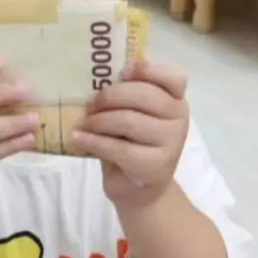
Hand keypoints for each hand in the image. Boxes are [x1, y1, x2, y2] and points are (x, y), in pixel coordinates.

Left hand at [71, 60, 188, 208]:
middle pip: (144, 95)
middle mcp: (179, 117)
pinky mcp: (155, 165)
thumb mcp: (132, 114)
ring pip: (129, 121)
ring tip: (83, 124)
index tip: (122, 72)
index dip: (148, 69)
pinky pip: (120, 148)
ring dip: (99, 121)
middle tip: (89, 105)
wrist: (140, 188)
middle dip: (110, 96)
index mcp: (175, 99)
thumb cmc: (133, 144)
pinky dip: (94, 142)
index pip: (173, 76)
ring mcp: (171, 142)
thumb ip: (126, 94)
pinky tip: (78, 140)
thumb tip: (98, 77)